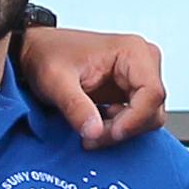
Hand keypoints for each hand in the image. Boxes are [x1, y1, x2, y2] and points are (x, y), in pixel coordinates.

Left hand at [18, 25, 169, 144]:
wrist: (37, 52)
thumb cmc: (47, 55)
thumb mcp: (56, 81)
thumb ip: (76, 107)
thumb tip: (95, 132)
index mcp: (132, 52)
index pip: (152, 93)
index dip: (134, 119)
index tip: (108, 133)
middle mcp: (143, 62)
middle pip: (152, 109)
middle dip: (123, 129)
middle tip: (92, 136)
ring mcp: (139, 78)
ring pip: (147, 118)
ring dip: (120, 131)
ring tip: (90, 130)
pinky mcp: (131, 92)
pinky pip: (137, 119)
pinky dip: (118, 128)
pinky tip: (95, 124)